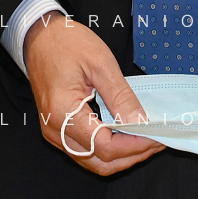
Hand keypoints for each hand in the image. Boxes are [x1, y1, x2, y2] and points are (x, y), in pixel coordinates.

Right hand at [24, 12, 164, 175]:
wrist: (40, 36)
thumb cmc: (66, 43)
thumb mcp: (100, 63)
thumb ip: (120, 96)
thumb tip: (141, 122)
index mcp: (63, 113)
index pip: (104, 146)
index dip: (134, 145)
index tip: (157, 136)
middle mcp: (55, 130)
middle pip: (99, 161)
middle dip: (132, 156)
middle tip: (157, 141)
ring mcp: (54, 132)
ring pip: (92, 161)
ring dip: (121, 156)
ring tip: (146, 140)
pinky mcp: (57, 129)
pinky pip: (85, 151)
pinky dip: (108, 150)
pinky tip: (126, 137)